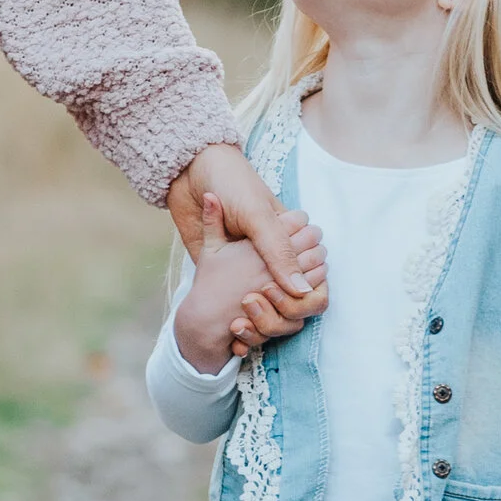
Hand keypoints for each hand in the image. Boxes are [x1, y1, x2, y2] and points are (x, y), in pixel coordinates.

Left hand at [167, 143, 326, 342]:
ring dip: (262, 316)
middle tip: (259, 298)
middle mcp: (272, 251)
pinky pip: (239, 297)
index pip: (313, 271)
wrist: (188, 174)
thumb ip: (279, 252)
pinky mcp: (223, 269)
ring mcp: (249, 262)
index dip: (302, 287)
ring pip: (269, 300)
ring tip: (242, 311)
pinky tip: (230, 325)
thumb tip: (302, 290)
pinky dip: (239, 315)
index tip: (278, 289)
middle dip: (283, 306)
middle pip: (293, 292)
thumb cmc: (230, 185)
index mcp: (288, 235)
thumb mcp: (256, 217)